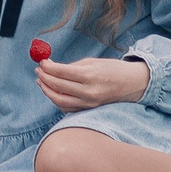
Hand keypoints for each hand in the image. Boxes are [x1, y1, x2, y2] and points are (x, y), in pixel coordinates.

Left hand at [35, 55, 150, 113]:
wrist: (131, 83)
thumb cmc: (112, 69)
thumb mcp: (92, 62)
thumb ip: (71, 66)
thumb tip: (50, 66)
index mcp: (90, 75)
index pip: (61, 72)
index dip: (48, 67)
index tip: (41, 63)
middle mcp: (88, 91)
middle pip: (58, 86)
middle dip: (44, 78)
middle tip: (38, 71)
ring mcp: (88, 103)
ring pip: (59, 100)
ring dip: (47, 90)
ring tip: (41, 81)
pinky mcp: (88, 109)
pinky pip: (67, 107)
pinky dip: (57, 100)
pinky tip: (53, 91)